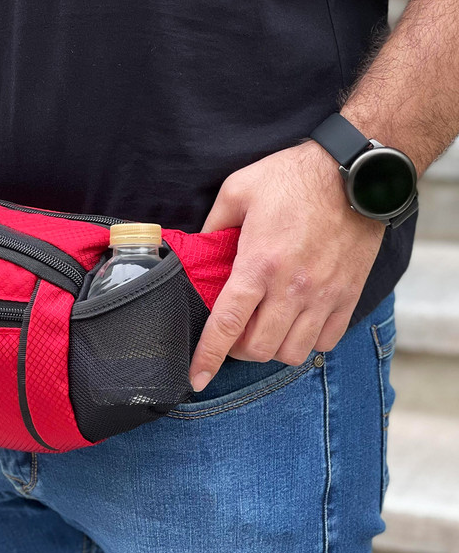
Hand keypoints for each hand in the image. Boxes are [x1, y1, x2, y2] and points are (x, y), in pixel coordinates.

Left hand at [189, 141, 384, 390]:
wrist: (355, 173)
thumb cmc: (292, 177)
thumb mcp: (237, 190)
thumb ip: (213, 226)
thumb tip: (200, 251)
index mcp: (258, 264)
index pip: (227, 325)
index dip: (207, 357)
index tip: (197, 379)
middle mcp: (292, 287)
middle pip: (259, 349)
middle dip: (238, 351)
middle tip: (233, 334)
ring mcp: (324, 295)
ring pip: (292, 352)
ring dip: (272, 348)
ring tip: (264, 328)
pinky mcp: (348, 295)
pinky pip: (326, 341)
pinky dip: (307, 342)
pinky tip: (296, 322)